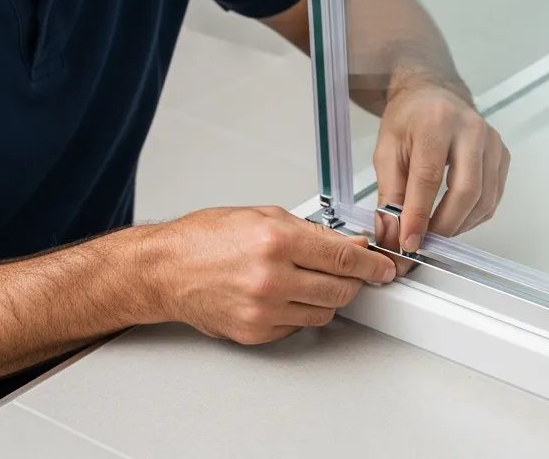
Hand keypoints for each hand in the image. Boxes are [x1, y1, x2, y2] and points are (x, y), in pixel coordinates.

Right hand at [152, 206, 395, 344]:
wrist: (165, 270)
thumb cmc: (206, 239)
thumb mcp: (264, 216)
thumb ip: (312, 232)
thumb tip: (349, 246)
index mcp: (277, 241)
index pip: (345, 259)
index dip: (373, 265)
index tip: (383, 268)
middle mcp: (272, 277)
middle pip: (341, 289)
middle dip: (354, 282)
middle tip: (352, 274)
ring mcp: (263, 309)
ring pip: (324, 311)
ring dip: (327, 297)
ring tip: (310, 281)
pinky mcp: (255, 332)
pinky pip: (298, 326)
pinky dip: (301, 312)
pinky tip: (286, 295)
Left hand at [373, 80, 510, 252]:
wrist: (432, 95)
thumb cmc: (408, 121)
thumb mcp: (386, 152)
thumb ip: (389, 194)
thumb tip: (393, 235)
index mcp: (436, 122)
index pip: (429, 177)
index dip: (419, 215)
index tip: (409, 242)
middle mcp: (470, 129)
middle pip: (466, 190)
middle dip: (445, 225)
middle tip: (425, 243)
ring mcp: (491, 141)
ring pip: (485, 198)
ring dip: (460, 225)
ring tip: (437, 233)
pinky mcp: (502, 154)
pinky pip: (494, 196)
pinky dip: (474, 216)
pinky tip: (455, 218)